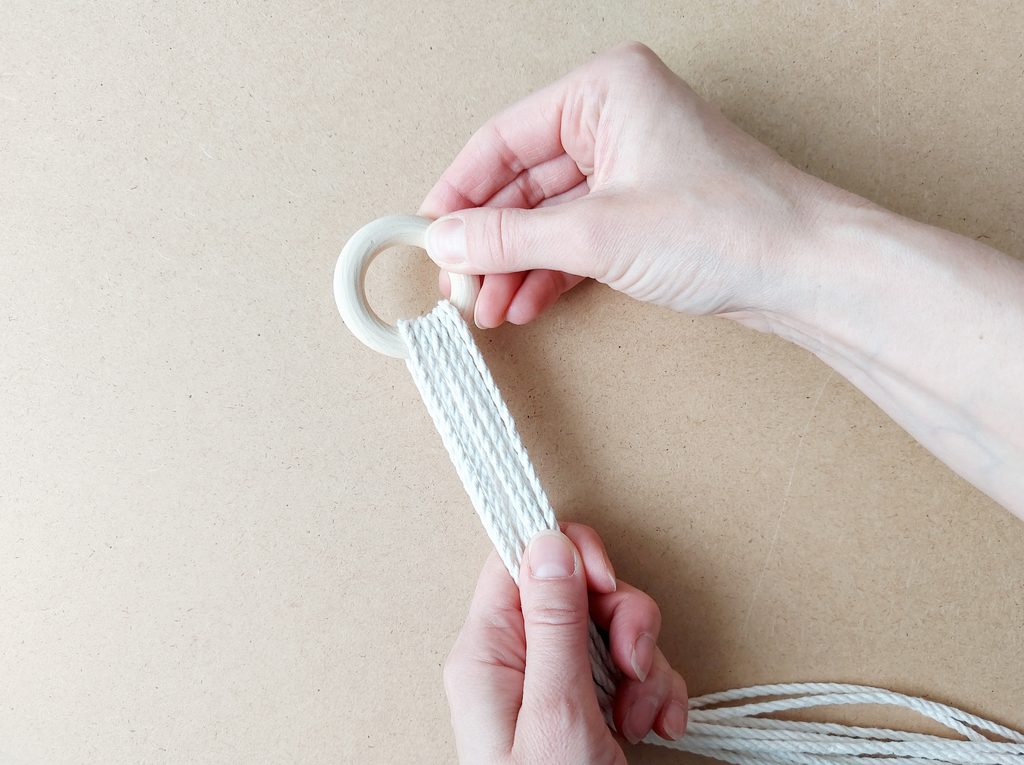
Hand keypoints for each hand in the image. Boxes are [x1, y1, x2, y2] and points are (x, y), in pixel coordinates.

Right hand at [420, 41, 830, 327]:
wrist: (807, 270)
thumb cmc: (729, 224)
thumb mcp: (597, 232)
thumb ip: (510, 236)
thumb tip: (445, 242)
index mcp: (604, 90)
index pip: (503, 140)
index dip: (458, 192)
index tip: (428, 236)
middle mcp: (615, 118)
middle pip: (523, 181)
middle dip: (488, 240)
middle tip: (457, 286)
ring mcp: (631, 165)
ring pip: (549, 215)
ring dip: (514, 263)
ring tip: (485, 308)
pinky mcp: (645, 209)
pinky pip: (578, 236)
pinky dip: (550, 270)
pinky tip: (523, 303)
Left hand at [443, 524, 687, 763]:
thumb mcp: (554, 711)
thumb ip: (552, 623)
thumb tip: (547, 541)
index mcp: (489, 649)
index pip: (520, 558)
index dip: (569, 556)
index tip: (606, 585)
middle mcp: (519, 658)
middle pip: (579, 589)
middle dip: (623, 622)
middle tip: (631, 665)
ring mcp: (555, 681)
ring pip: (614, 628)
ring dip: (645, 667)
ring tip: (640, 717)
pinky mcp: (589, 704)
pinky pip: (632, 668)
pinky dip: (656, 693)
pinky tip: (658, 728)